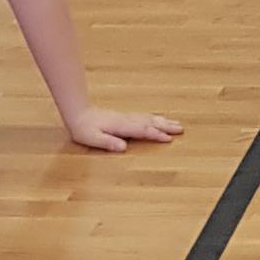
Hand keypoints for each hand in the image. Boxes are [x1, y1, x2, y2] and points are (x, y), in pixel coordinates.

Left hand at [64, 105, 181, 152]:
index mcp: (121, 126)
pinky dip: (154, 118)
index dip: (155, 135)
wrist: (78, 112)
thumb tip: (123, 147)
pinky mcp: (124, 117)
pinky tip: (158, 119)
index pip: (142, 131)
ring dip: (163, 121)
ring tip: (176, 123)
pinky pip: (143, 116)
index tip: (169, 139)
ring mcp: (126, 117)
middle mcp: (126, 120)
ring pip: (148, 118)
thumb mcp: (93, 138)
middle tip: (181, 129)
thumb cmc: (83, 128)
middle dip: (166, 126)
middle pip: (150, 122)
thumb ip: (108, 142)